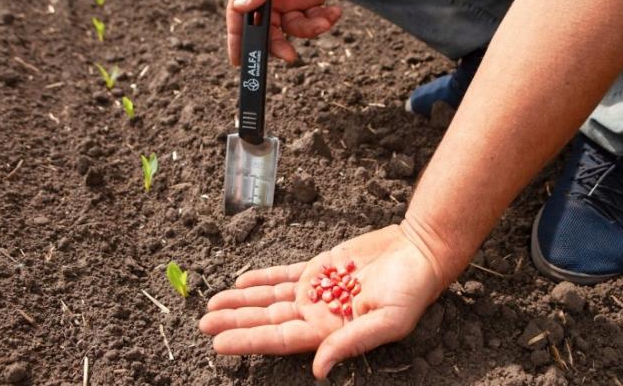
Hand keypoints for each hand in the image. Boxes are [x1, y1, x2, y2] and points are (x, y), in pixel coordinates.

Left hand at [199, 224, 445, 378]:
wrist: (420, 251)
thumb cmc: (411, 290)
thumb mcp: (386, 321)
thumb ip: (350, 344)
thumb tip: (318, 371)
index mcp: (330, 332)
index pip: (280, 339)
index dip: (249, 341)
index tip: (219, 343)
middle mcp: (318, 314)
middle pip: (268, 320)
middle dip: (235, 322)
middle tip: (202, 323)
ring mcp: (317, 291)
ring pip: (270, 298)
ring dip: (241, 302)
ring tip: (211, 304)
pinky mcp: (319, 268)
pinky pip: (283, 274)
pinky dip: (261, 278)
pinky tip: (240, 282)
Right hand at [227, 0, 341, 64]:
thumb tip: (241, 7)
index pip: (238, 14)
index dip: (236, 38)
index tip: (238, 61)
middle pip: (267, 28)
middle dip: (278, 44)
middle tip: (289, 56)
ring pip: (294, 28)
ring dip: (310, 29)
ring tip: (325, 21)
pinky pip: (314, 19)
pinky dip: (325, 20)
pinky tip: (335, 12)